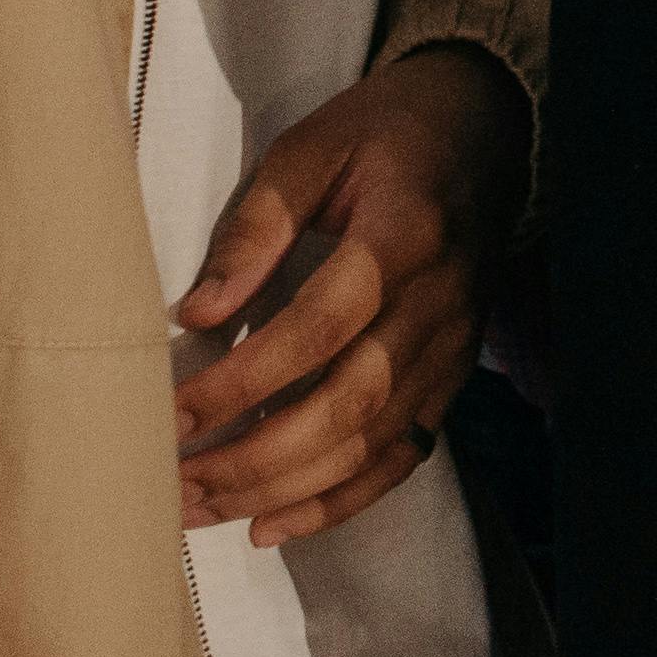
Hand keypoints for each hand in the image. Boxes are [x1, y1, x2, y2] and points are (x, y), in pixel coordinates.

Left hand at [172, 44, 527, 547]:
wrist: (483, 132)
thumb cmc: (383, 135)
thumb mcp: (310, 149)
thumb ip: (256, 227)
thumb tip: (196, 312)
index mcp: (403, 235)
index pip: (320, 326)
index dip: (244, 380)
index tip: (173, 413)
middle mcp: (438, 302)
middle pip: (348, 403)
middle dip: (254, 457)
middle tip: (174, 483)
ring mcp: (452, 348)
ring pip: (371, 444)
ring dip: (281, 489)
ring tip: (201, 508)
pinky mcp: (453, 376)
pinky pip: (402, 456)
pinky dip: (338, 502)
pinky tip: (270, 525)